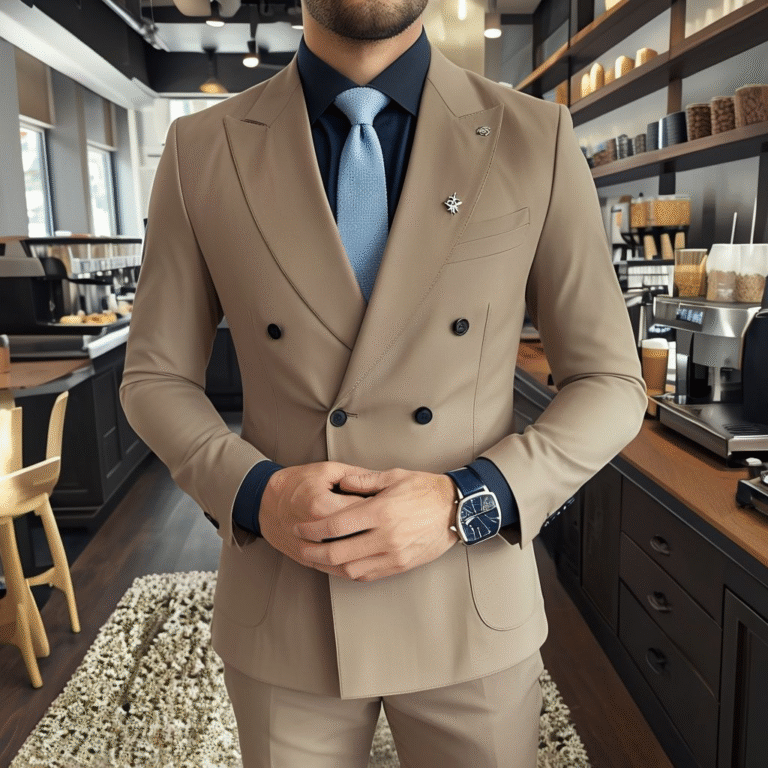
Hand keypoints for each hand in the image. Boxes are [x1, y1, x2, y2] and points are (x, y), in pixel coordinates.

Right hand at [259, 461, 377, 576]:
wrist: (265, 501)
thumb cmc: (296, 483)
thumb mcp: (328, 470)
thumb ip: (358, 476)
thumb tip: (382, 482)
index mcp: (322, 505)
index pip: (362, 511)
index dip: (380, 507)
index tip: (390, 505)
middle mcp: (315, 530)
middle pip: (356, 536)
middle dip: (374, 531)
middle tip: (386, 524)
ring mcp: (309, 547)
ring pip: (345, 557)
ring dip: (364, 551)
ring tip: (377, 541)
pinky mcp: (306, 559)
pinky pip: (333, 569)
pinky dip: (349, 565)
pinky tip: (363, 558)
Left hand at [293, 468, 460, 582]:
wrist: (455, 509)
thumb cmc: (426, 490)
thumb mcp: (394, 476)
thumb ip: (364, 480)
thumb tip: (341, 482)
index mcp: (382, 511)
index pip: (337, 524)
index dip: (313, 528)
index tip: (301, 527)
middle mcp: (387, 536)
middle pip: (338, 552)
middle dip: (313, 551)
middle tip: (300, 546)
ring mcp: (394, 554)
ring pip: (351, 568)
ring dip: (328, 566)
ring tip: (314, 558)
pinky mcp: (400, 565)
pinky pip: (368, 575)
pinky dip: (349, 572)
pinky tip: (339, 566)